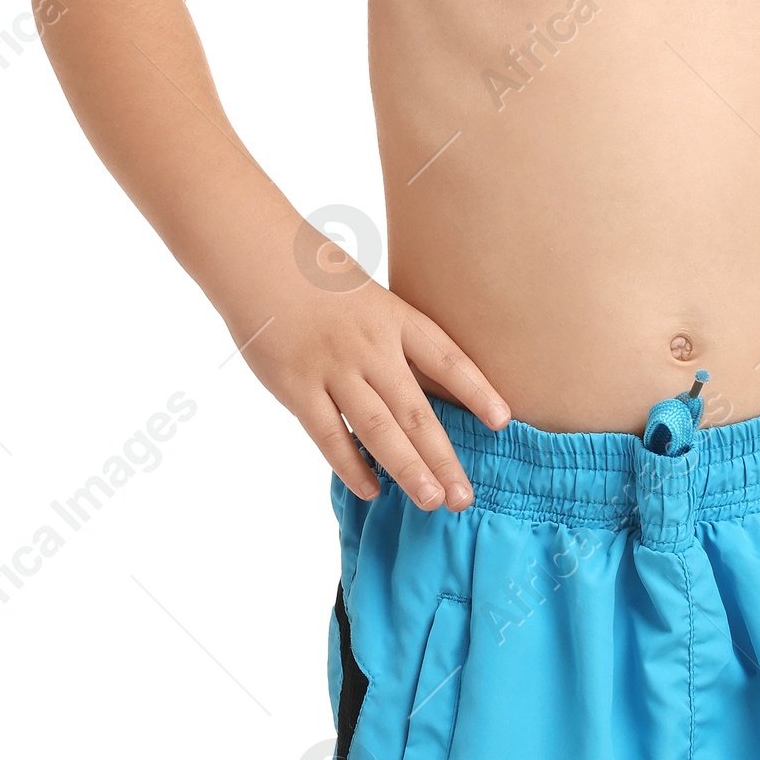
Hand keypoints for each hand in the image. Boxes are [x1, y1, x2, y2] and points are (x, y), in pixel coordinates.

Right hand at [236, 269, 508, 510]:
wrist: (256, 257)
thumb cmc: (317, 278)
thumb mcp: (370, 296)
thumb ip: (395, 339)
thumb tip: (426, 389)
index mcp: (394, 318)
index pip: (446, 359)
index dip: (477, 391)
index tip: (503, 422)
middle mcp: (369, 347)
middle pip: (415, 410)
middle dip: (443, 457)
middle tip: (465, 497)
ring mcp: (332, 368)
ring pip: (377, 429)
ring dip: (407, 469)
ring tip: (432, 501)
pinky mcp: (296, 387)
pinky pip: (328, 435)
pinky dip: (350, 466)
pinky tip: (371, 490)